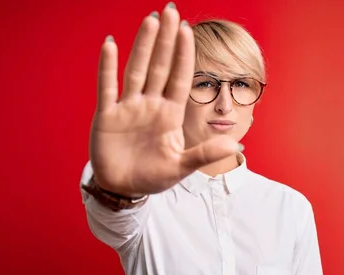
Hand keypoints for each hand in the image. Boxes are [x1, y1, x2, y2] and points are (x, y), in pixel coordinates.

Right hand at [89, 4, 240, 195]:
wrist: (124, 189)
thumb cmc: (152, 176)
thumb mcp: (181, 167)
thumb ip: (205, 154)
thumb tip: (236, 146)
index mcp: (169, 114)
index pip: (179, 78)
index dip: (184, 55)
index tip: (188, 30)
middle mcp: (150, 105)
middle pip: (160, 66)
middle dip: (166, 40)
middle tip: (171, 11)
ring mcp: (128, 108)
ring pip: (136, 70)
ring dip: (143, 46)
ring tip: (151, 21)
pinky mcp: (107, 116)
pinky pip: (108, 87)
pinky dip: (108, 67)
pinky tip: (111, 44)